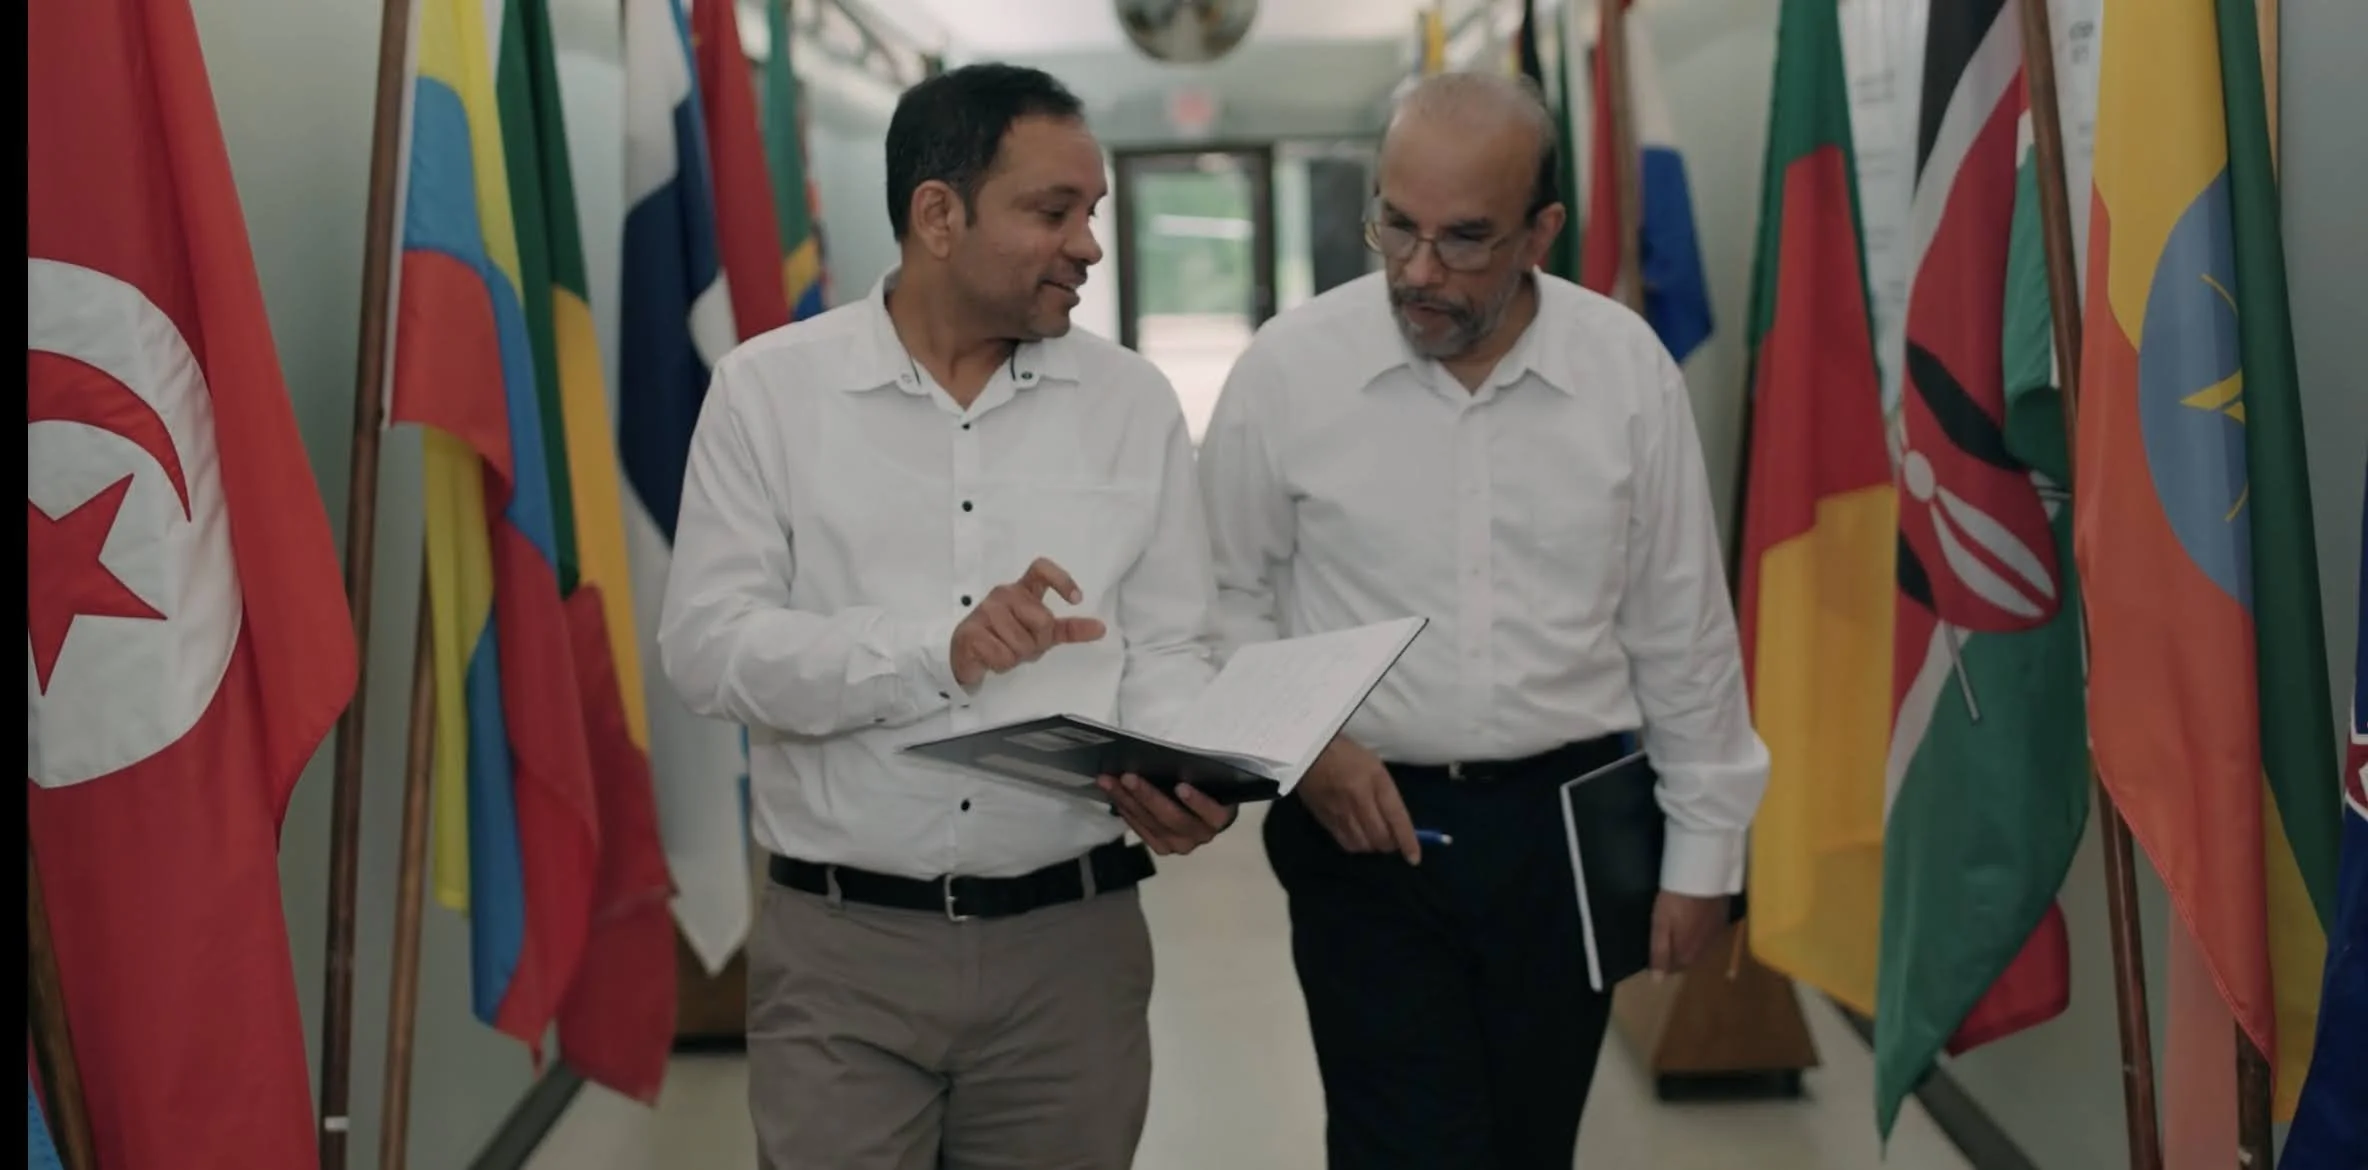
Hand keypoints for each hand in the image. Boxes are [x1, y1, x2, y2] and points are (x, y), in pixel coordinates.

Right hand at [950, 557, 1106, 688]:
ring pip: (1022, 642)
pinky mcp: (971, 631)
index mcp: (1022, 590)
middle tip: (1021, 645)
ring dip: (1017, 656)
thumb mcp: (1041, 634)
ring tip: (1003, 650)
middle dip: (1037, 642)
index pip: (1041, 569)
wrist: (966, 657)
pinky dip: (1001, 664)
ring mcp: (985, 610)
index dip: (1062, 580)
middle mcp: (1004, 594)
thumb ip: (1069, 629)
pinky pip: (1003, 655)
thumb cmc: (1005, 639)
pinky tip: (990, 657)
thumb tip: (1101, 628)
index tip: (1077, 600)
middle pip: (1043, 619)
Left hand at [1097, 774, 1235, 855]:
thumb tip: (1171, 760)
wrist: (1203, 810)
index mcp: (1219, 817)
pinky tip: (1114, 796)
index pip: (1212, 812)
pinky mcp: (1162, 848)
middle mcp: (1201, 835)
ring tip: (1109, 782)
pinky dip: (1127, 811)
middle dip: (1147, 796)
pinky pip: (1142, 831)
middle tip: (1127, 777)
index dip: (1197, 801)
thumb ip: (1197, 774)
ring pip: (1152, 824)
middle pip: (1173, 818)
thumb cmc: (1207, 786)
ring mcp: (1180, 845)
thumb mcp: (1208, 779)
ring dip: (1128, 801)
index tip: (1181, 786)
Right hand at [1295, 735, 1422, 863]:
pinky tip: (1359, 837)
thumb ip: (1387, 794)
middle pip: (1380, 837)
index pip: (1396, 818)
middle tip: (1392, 839)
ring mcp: (1341, 812)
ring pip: (1363, 844)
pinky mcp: (1325, 819)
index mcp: (1376, 781)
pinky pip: (1346, 843)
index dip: (1407, 841)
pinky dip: (1357, 845)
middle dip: (1390, 844)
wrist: (1310, 752)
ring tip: (1375, 837)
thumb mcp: (1375, 767)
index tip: (1414, 858)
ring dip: (1373, 845)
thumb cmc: (1347, 754)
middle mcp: (1359, 799)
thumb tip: (1396, 824)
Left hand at [1649, 890, 1731, 975]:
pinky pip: (1709, 936)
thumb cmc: (1675, 902)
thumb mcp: (1660, 926)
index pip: (1674, 969)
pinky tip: (1694, 922)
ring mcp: (1716, 936)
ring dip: (1689, 945)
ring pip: (1700, 949)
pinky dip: (1700, 934)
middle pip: (1688, 960)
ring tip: (1679, 931)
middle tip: (1666, 940)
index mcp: (1687, 953)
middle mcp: (1704, 950)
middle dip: (1676, 955)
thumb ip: (1659, 953)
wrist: (1703, 877)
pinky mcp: (1723, 922)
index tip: (1655, 952)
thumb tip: (1658, 980)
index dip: (1663, 962)